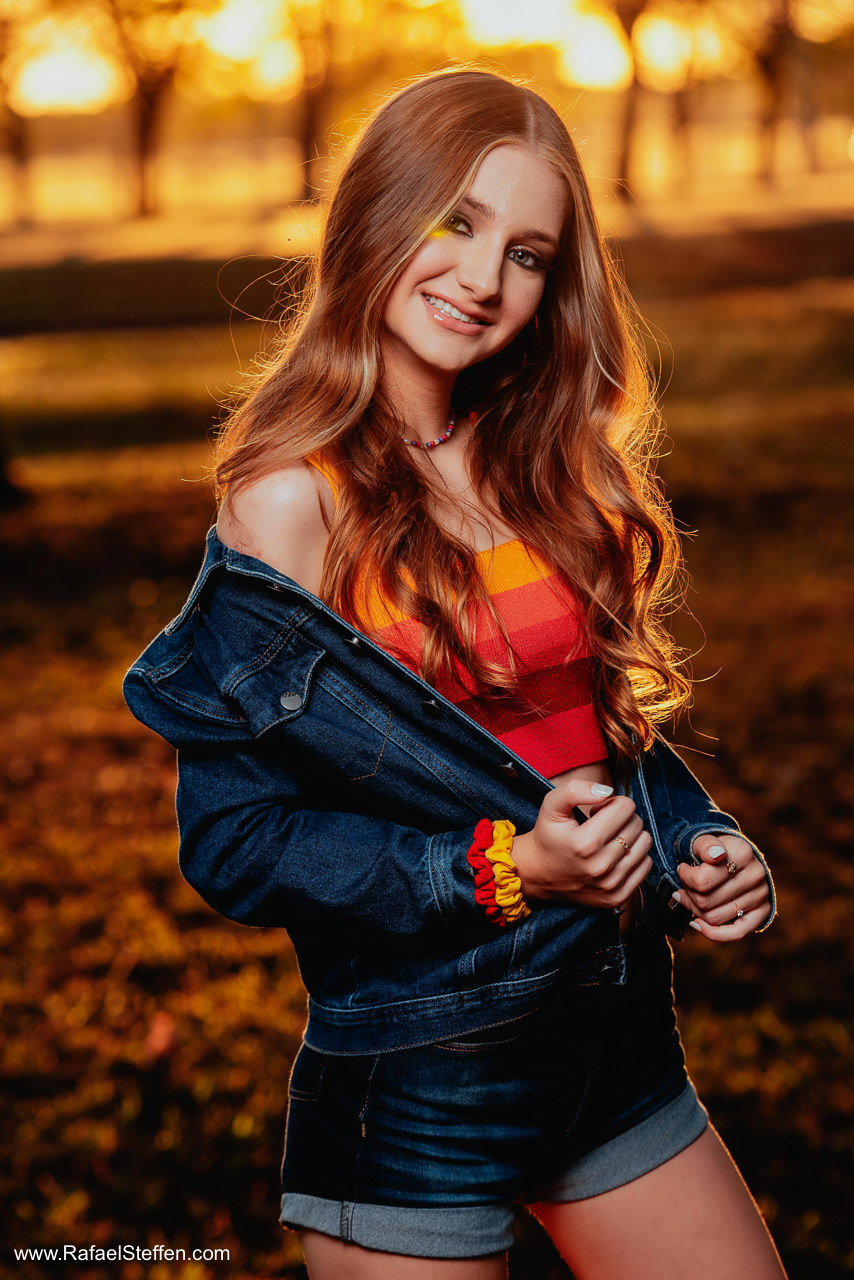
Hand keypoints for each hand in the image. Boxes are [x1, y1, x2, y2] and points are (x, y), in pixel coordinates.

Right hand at [513, 780, 652, 910]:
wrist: (538, 874)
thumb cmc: (549, 836)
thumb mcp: (551, 806)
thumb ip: (574, 790)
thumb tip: (607, 791)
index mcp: (585, 843)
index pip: (626, 807)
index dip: (611, 803)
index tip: (596, 812)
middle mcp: (600, 867)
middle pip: (636, 824)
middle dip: (621, 818)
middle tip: (601, 826)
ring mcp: (610, 885)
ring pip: (645, 843)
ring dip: (630, 836)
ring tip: (608, 841)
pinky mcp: (618, 897)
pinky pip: (646, 865)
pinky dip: (634, 856)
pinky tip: (614, 857)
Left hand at [673, 834, 770, 941]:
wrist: (735, 857)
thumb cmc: (714, 851)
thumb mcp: (705, 841)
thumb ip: (705, 844)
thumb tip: (715, 855)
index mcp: (743, 853)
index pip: (702, 880)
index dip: (685, 876)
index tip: (683, 868)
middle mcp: (756, 875)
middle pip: (706, 901)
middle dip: (688, 895)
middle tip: (684, 886)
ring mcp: (761, 896)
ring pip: (714, 918)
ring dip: (694, 910)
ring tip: (691, 897)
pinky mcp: (762, 913)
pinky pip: (735, 934)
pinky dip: (712, 933)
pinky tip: (696, 923)